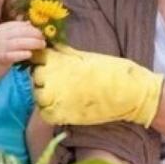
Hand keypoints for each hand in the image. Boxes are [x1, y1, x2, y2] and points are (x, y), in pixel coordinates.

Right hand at [0, 21, 45, 77]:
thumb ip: (16, 31)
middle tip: (43, 39)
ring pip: (19, 42)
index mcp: (1, 28)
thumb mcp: (4, 38)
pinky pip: (13, 55)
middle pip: (21, 32)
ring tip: (41, 46)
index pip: (20, 25)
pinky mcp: (0, 58)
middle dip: (35, 35)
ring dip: (33, 43)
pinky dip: (22, 54)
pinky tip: (29, 54)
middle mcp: (0, 35)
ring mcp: (0, 47)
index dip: (32, 28)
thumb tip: (29, 23)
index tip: (41, 33)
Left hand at [31, 44, 163, 126]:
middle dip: (44, 80)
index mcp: (60, 60)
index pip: (37, 58)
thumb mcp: (85, 57)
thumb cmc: (111, 71)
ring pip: (38, 96)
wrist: (128, 92)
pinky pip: (46, 114)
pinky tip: (60, 109)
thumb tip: (52, 48)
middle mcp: (54, 77)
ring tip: (60, 96)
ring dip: (45, 96)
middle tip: (58, 83)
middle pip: (36, 77)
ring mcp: (56, 96)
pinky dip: (50, 112)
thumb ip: (66, 55)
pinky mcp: (62, 114)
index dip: (42, 62)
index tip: (50, 66)